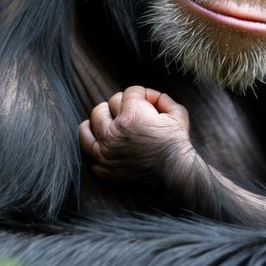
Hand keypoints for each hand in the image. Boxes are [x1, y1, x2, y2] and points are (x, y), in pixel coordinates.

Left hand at [78, 86, 192, 182]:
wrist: (176, 173)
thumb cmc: (177, 143)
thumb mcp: (178, 114)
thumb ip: (162, 98)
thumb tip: (149, 95)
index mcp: (133, 114)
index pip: (129, 92)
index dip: (140, 94)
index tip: (146, 102)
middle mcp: (115, 130)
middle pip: (106, 105)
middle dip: (120, 105)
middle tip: (130, 113)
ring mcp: (106, 149)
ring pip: (89, 124)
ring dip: (100, 120)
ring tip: (110, 123)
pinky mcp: (104, 166)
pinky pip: (88, 149)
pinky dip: (94, 145)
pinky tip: (103, 142)